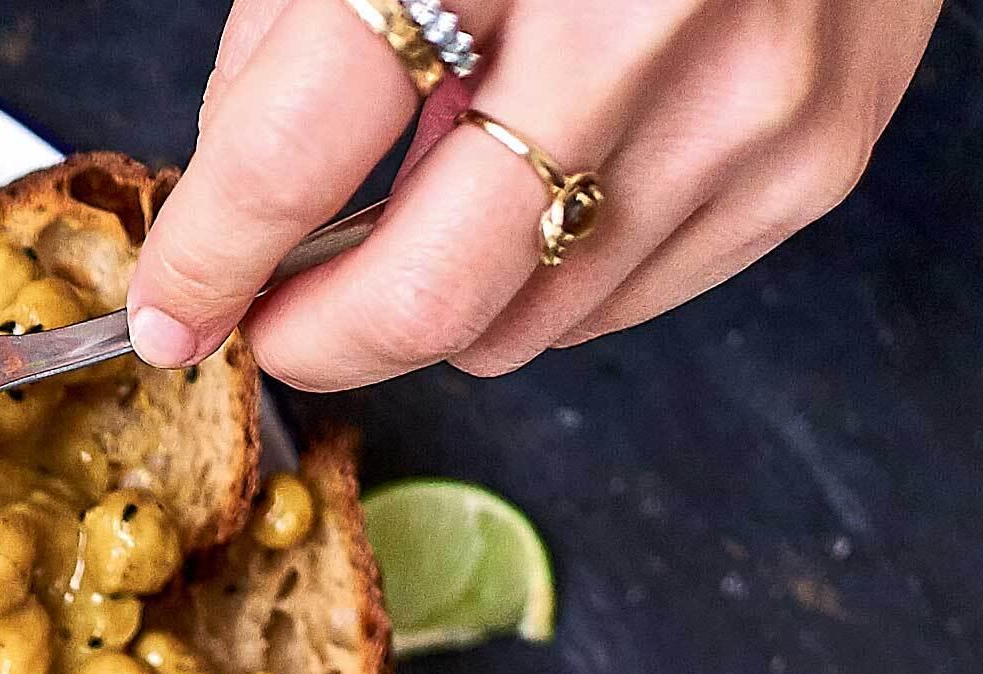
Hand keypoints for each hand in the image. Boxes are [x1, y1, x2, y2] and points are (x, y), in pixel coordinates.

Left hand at [127, 0, 942, 388]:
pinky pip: (616, 302)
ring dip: (439, 295)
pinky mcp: (811, 154)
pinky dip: (551, 265)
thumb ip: (292, 37)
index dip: (207, 260)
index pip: (295, 155)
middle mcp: (639, 18)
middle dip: (315, 334)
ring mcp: (745, 99)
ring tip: (440, 181)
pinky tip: (555, 158)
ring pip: (517, 325)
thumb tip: (227, 211)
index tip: (171, 309)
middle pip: (422, 294)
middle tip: (271, 313)